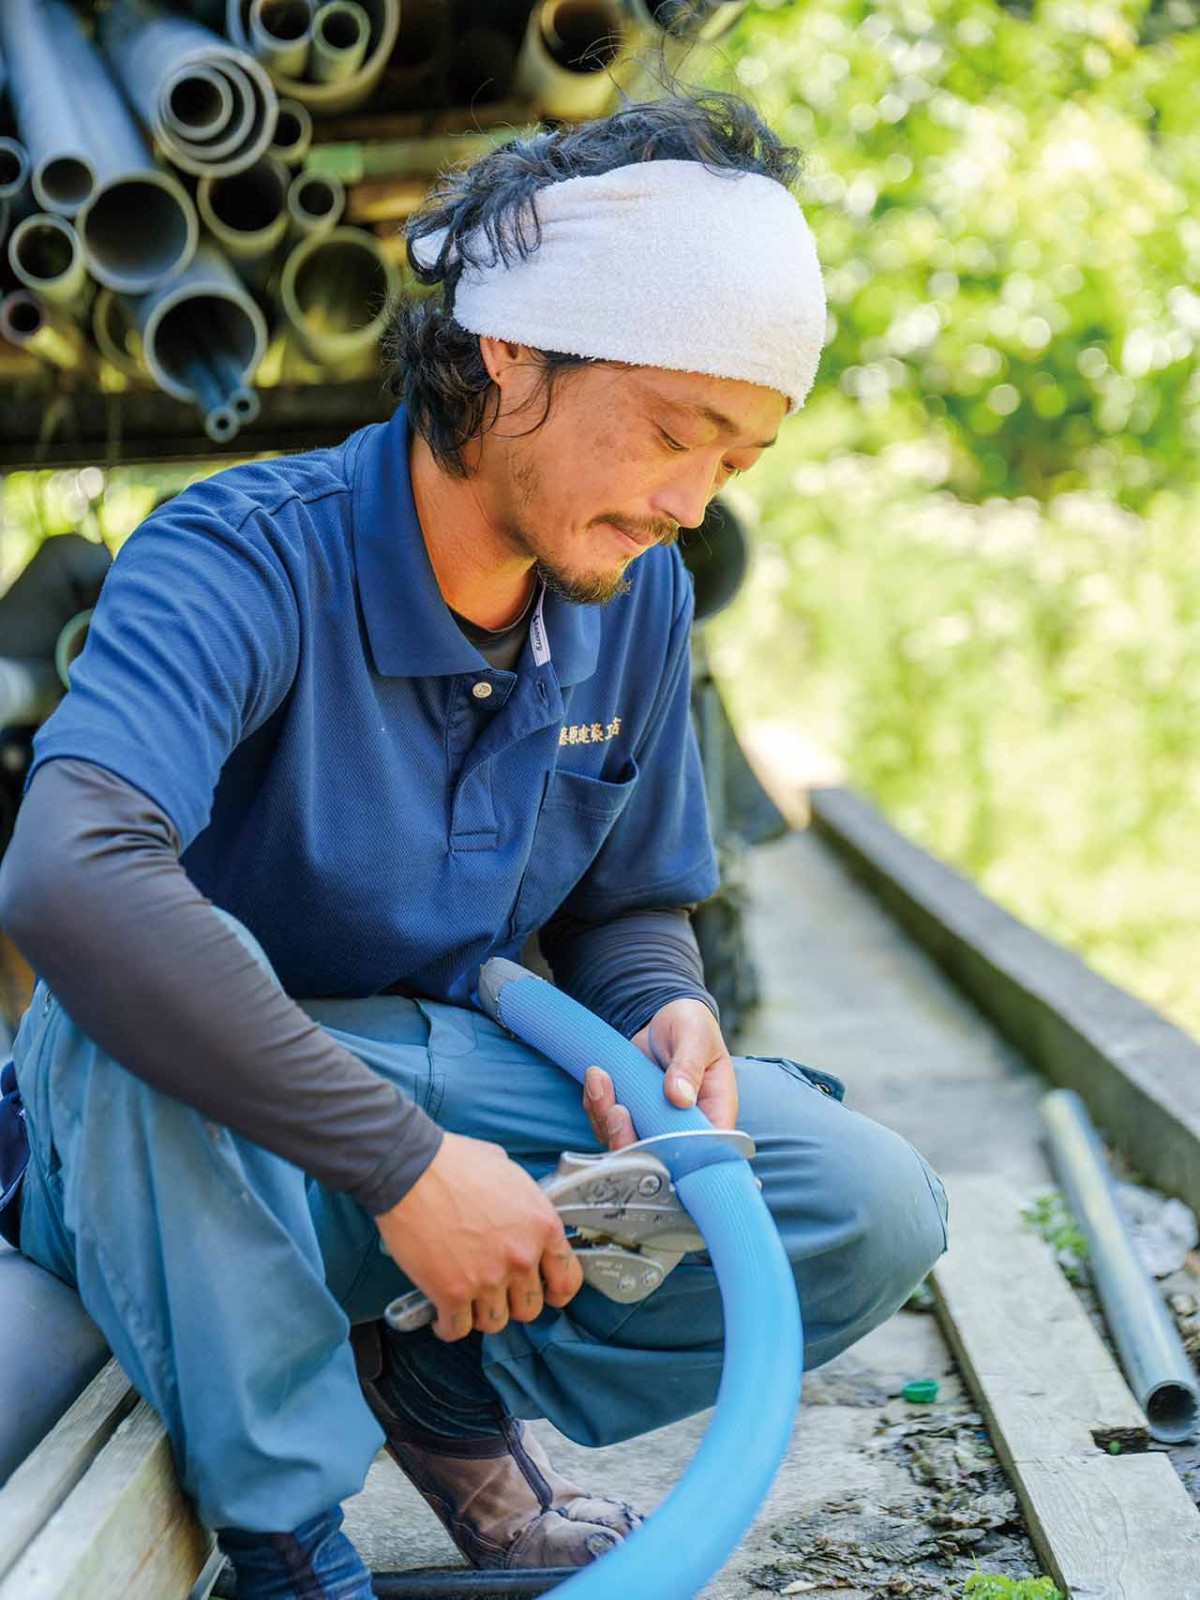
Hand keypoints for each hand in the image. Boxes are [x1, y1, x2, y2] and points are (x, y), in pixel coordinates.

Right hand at [375, 1131, 582, 1340]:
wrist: (411, 1170)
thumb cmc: (454, 1163)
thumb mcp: (509, 1172)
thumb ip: (524, 1203)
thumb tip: (522, 1217)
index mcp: (542, 1226)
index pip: (568, 1278)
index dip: (556, 1290)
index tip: (545, 1291)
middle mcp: (521, 1257)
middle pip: (530, 1307)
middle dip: (512, 1301)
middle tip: (496, 1290)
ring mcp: (487, 1279)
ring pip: (495, 1323)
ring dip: (481, 1314)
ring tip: (468, 1300)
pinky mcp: (451, 1294)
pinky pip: (457, 1329)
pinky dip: (448, 1326)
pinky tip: (442, 1315)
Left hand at [582, 998, 738, 1150]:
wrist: (663, 1014)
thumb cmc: (691, 1025)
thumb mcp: (695, 1037)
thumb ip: (689, 1066)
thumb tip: (680, 1097)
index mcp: (713, 1113)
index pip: (702, 1151)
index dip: (676, 1156)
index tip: (650, 1137)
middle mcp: (683, 1127)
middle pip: (656, 1158)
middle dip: (628, 1140)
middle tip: (616, 1110)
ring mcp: (653, 1123)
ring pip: (625, 1144)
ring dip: (605, 1119)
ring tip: (600, 1079)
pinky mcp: (630, 1115)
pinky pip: (606, 1125)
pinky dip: (596, 1107)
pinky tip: (596, 1080)